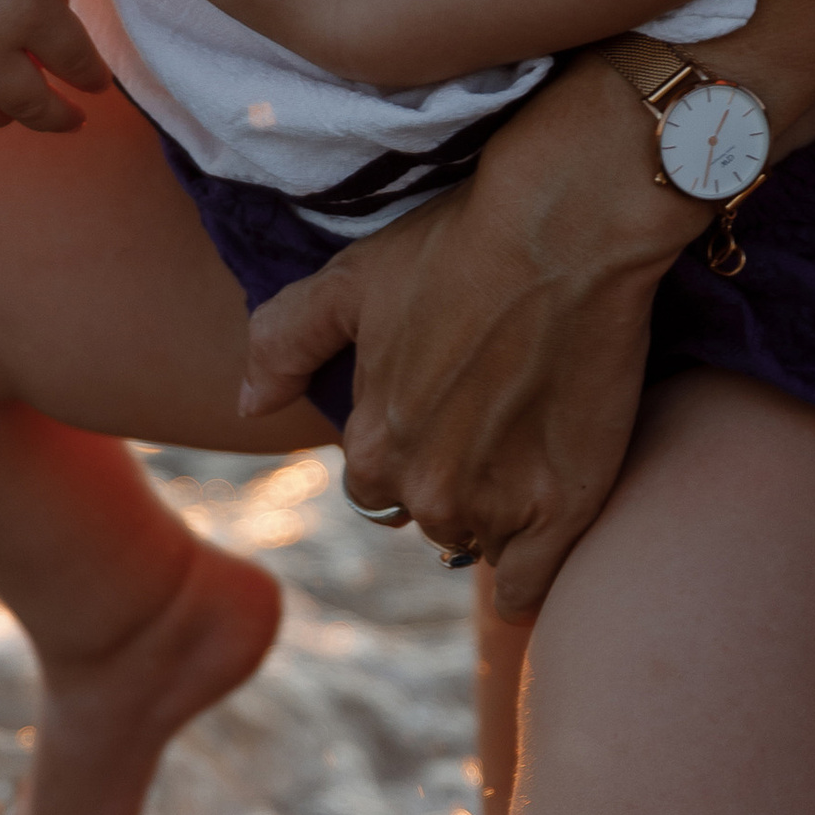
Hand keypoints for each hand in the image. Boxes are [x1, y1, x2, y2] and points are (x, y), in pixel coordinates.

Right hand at [0, 0, 108, 132]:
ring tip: (20, 101)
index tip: (97, 83)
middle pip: (33, 108)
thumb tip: (59, 63)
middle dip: (60, 116)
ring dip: (9, 113)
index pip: (78, 68)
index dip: (93, 79)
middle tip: (72, 117)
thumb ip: (58, 10)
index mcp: (29, 10)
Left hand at [240, 53, 696, 612]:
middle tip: (493, 421)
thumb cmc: (458, 243)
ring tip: (531, 447)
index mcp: (370, 443)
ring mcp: (496, 504)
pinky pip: (529, 587)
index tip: (443, 410)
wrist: (568, 227)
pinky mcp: (563, 509)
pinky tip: (542, 528)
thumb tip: (246, 405)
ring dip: (497, 510)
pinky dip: (531, 574)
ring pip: (480, 539)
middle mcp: (425, 488)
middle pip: (428, 515)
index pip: (370, 485)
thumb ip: (284, 343)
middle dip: (451, 481)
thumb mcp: (350, 279)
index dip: (405, 448)